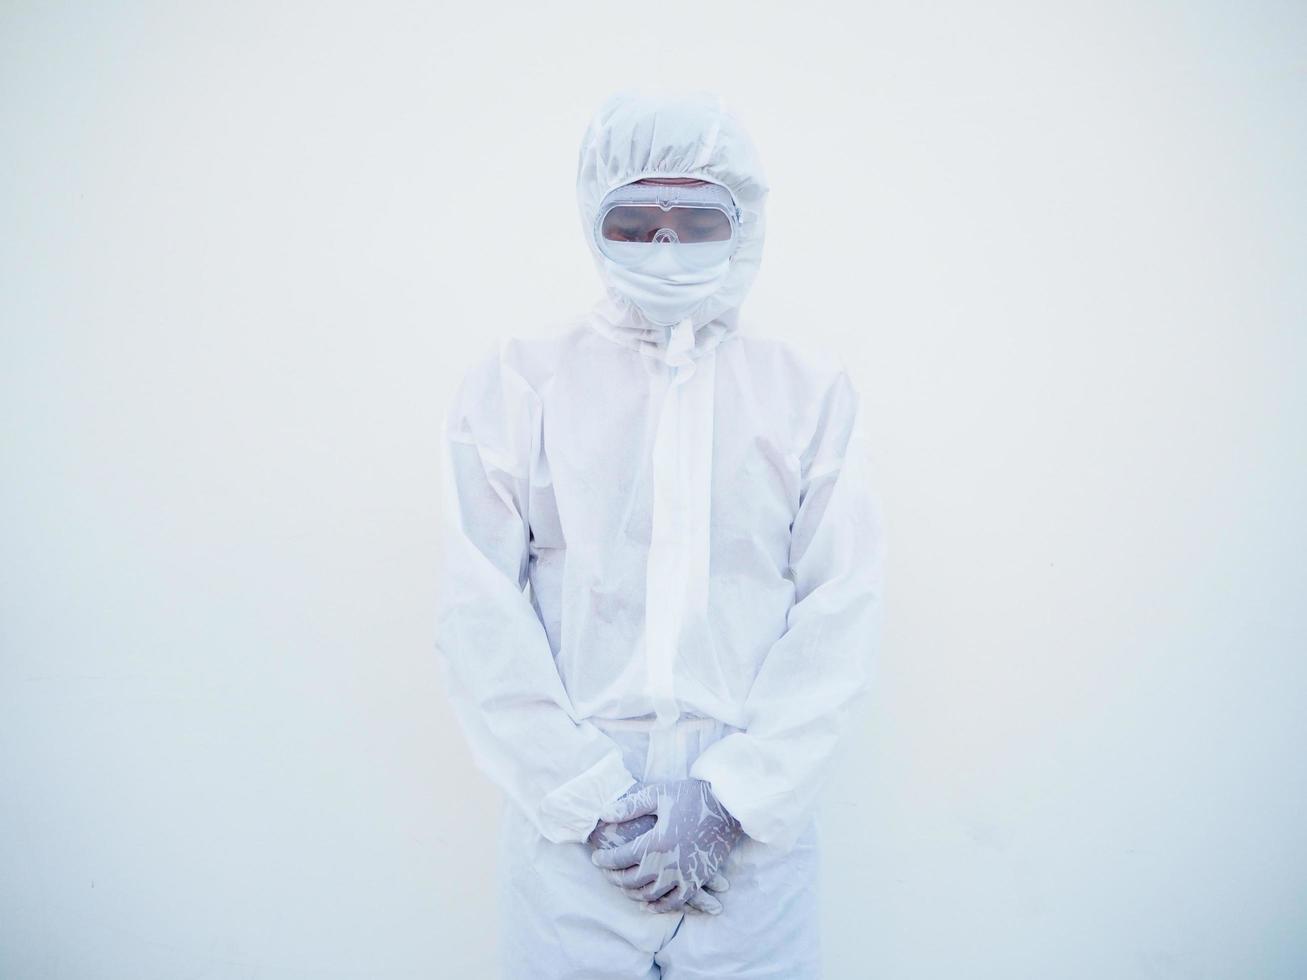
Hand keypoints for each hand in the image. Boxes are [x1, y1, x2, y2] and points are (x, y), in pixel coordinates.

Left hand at [589, 778, 742, 913]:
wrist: (726, 806)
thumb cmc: (690, 796)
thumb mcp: (658, 795)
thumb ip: (630, 806)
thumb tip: (604, 814)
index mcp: (655, 841)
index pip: (620, 858)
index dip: (604, 860)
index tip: (596, 858)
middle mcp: (667, 863)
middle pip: (631, 880)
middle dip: (614, 877)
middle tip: (606, 871)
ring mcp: (683, 874)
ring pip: (649, 894)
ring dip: (631, 892)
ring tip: (623, 884)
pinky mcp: (696, 880)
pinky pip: (674, 902)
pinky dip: (658, 906)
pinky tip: (647, 903)